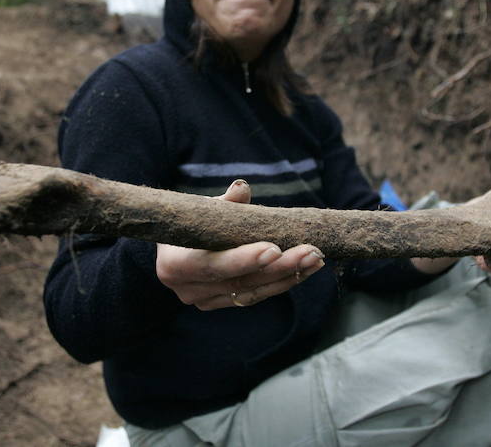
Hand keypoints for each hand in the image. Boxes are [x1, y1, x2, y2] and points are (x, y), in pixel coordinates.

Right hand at [156, 179, 324, 309]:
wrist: (174, 244)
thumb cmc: (189, 220)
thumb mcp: (200, 208)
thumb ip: (223, 202)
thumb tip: (242, 188)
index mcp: (174, 265)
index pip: (213, 265)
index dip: (243, 259)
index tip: (274, 248)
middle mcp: (187, 290)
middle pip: (239, 281)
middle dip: (279, 267)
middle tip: (311, 251)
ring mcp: (205, 301)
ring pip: (253, 291)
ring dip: (289, 275)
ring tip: (316, 257)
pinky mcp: (222, 303)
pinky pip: (256, 295)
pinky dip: (282, 282)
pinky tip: (305, 269)